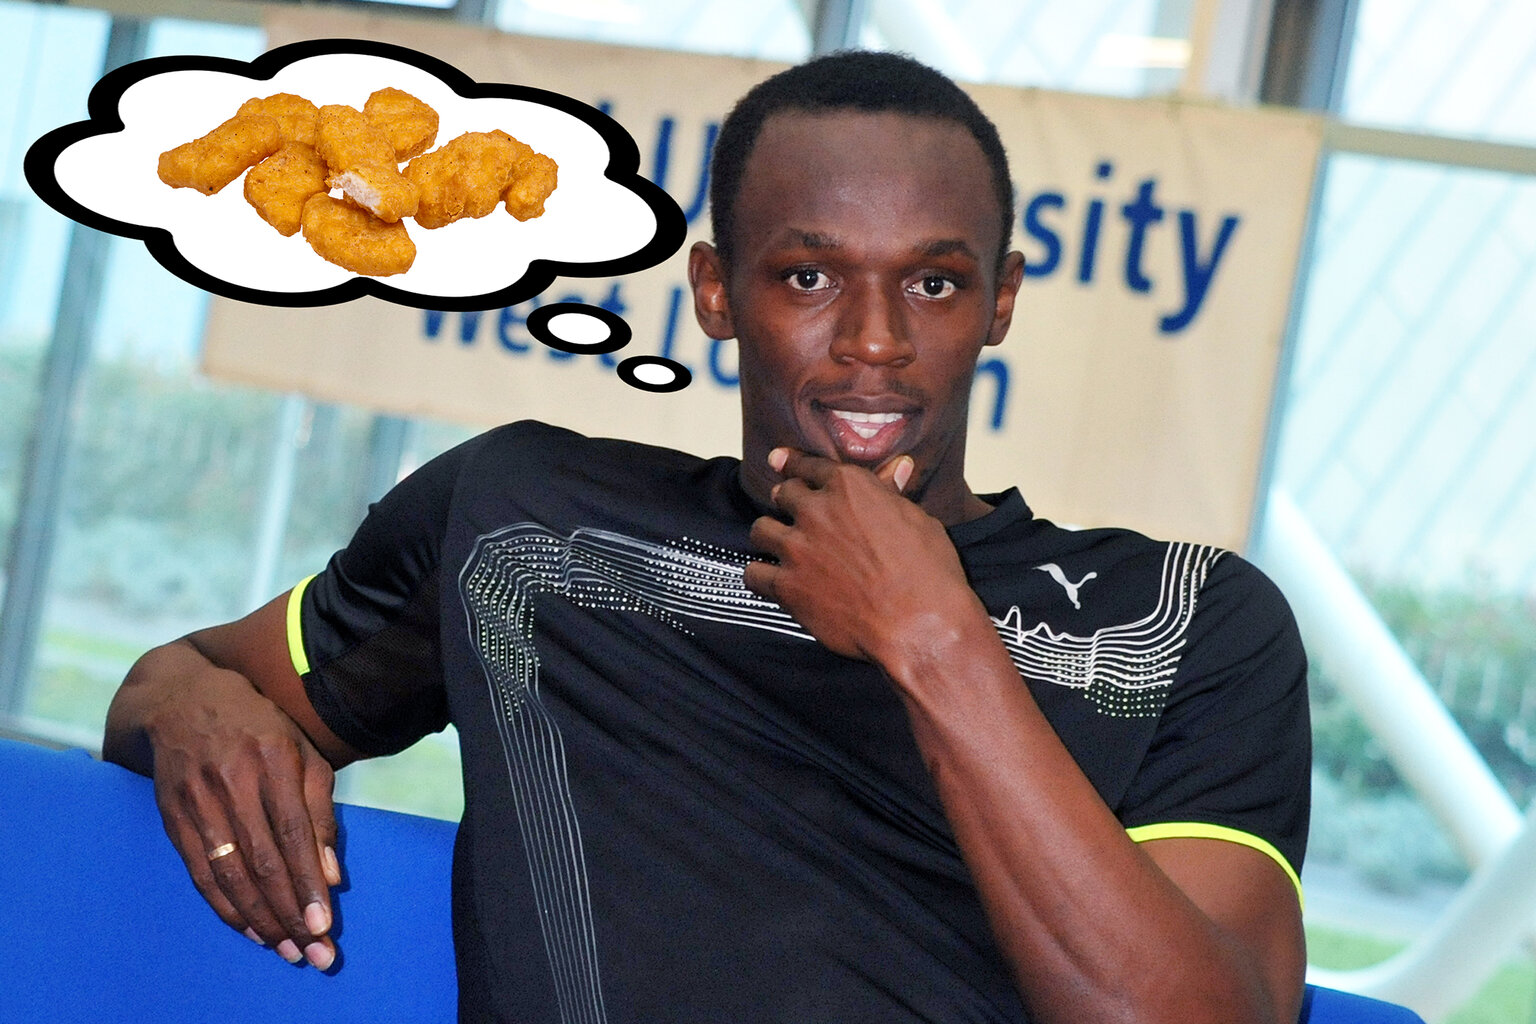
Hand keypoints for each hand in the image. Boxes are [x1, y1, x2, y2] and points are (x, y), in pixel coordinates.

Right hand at [134, 644, 341, 968]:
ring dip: (259, 918)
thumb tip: (332, 872)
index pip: (293, 832)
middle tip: (312, 950)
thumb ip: (320, 806)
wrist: (180, 700)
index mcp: (272, 757)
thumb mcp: (300, 748)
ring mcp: (197, 799)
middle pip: (263, 859)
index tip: (325, 920)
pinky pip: (200, 872)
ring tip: (285, 949)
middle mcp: (233, 779)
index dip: (308, 880)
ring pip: (230, 872)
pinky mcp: (173, 816)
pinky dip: (224, 906)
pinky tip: (248, 929)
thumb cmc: (256, 726)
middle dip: (289, 911)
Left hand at [744, 448, 983, 665]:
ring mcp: (797, 548)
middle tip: (794, 513)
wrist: (919, 624)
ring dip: (769, 535)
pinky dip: (760, 575)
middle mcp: (816, 510)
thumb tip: (896, 466)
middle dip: (788, 500)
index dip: (795, 463)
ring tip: (779, 546)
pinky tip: (769, 579)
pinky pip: (753, 574)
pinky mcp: (786, 586)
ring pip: (761, 530)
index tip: (781, 460)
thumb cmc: (929, 571)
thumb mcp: (917, 519)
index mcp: (849, 486)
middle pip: (784, 494)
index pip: (810, 465)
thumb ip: (892, 494)